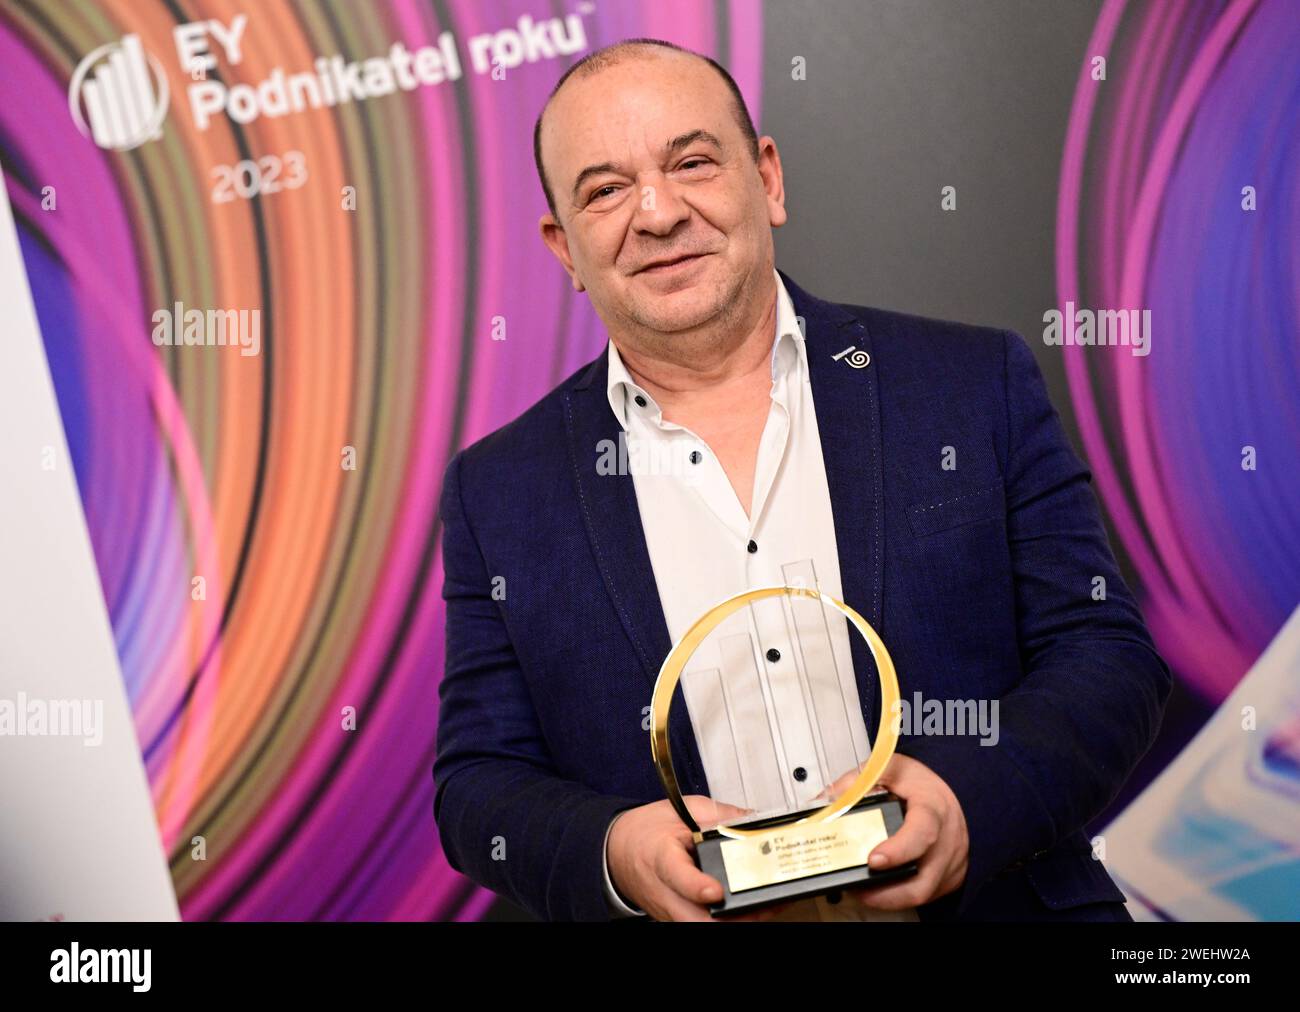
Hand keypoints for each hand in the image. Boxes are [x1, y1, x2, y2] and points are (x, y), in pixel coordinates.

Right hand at [607, 795, 796, 921]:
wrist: (617, 851)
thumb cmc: (646, 831)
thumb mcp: (680, 810)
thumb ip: (717, 815)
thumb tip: (751, 820)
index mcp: (661, 857)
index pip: (677, 877)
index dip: (697, 887)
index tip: (716, 890)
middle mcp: (664, 891)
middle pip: (695, 919)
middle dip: (731, 918)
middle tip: (761, 906)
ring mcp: (670, 910)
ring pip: (701, 927)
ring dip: (735, 921)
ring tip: (766, 907)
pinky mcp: (677, 918)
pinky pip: (703, 925)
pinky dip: (728, 921)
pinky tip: (751, 909)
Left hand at [817, 753, 968, 910]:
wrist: (954, 800)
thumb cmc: (923, 787)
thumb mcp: (893, 768)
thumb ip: (859, 781)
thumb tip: (826, 800)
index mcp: (933, 810)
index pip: (922, 833)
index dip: (898, 850)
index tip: (873, 860)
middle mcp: (945, 843)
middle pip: (923, 880)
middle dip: (886, 891)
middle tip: (855, 885)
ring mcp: (946, 866)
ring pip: (920, 895)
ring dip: (886, 898)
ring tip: (858, 890)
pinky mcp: (944, 881)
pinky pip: (920, 896)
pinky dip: (894, 896)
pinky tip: (873, 889)